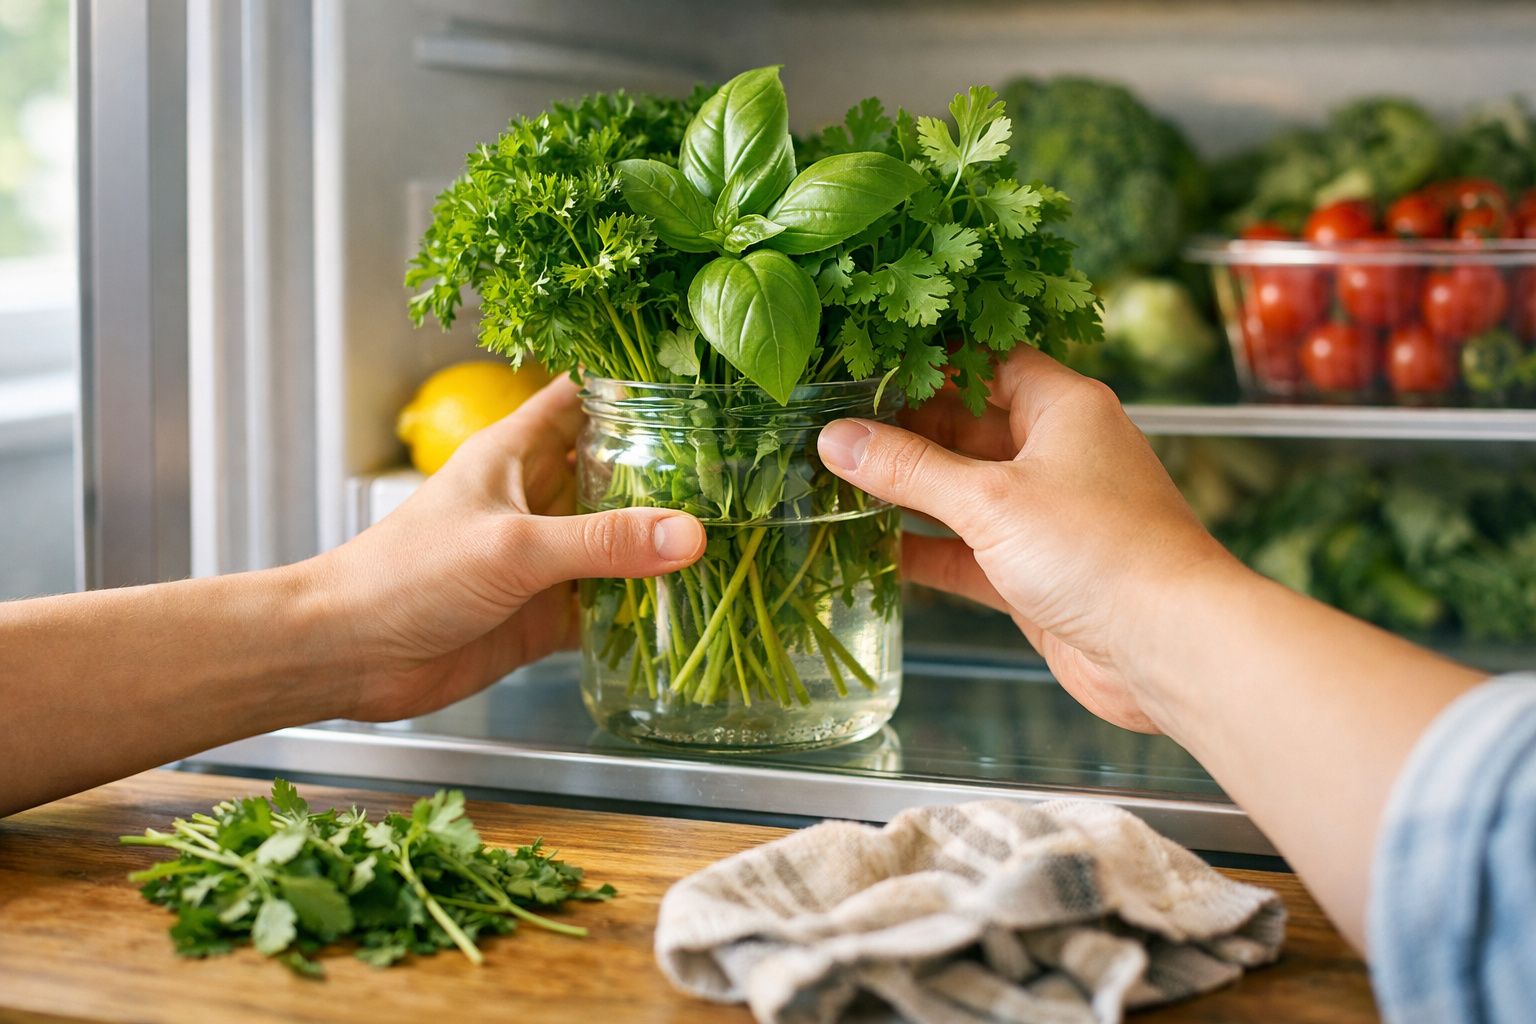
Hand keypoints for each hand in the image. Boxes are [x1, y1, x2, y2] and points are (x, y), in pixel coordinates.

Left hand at [309, 376, 705, 721]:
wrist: (349, 656)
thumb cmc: (406, 575)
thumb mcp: (512, 546)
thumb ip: (602, 541)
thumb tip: (689, 534)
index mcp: (517, 452)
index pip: (585, 395)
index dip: (637, 382)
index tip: (701, 379)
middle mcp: (537, 497)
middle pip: (617, 469)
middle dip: (673, 469)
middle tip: (745, 467)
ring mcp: (544, 558)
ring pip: (619, 539)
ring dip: (663, 542)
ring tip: (738, 532)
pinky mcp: (545, 613)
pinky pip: (609, 604)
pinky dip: (645, 607)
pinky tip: (692, 608)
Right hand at [816, 347, 1239, 732]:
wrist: (1168, 647)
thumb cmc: (1101, 550)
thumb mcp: (991, 499)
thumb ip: (909, 470)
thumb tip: (836, 439)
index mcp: (1063, 407)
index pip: (985, 361)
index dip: (925, 360)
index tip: (862, 365)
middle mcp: (1058, 453)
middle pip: (966, 426)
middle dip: (902, 429)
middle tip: (831, 428)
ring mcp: (1047, 514)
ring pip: (963, 491)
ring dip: (907, 492)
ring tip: (835, 482)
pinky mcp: (1036, 571)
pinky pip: (968, 551)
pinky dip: (925, 549)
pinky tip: (871, 549)